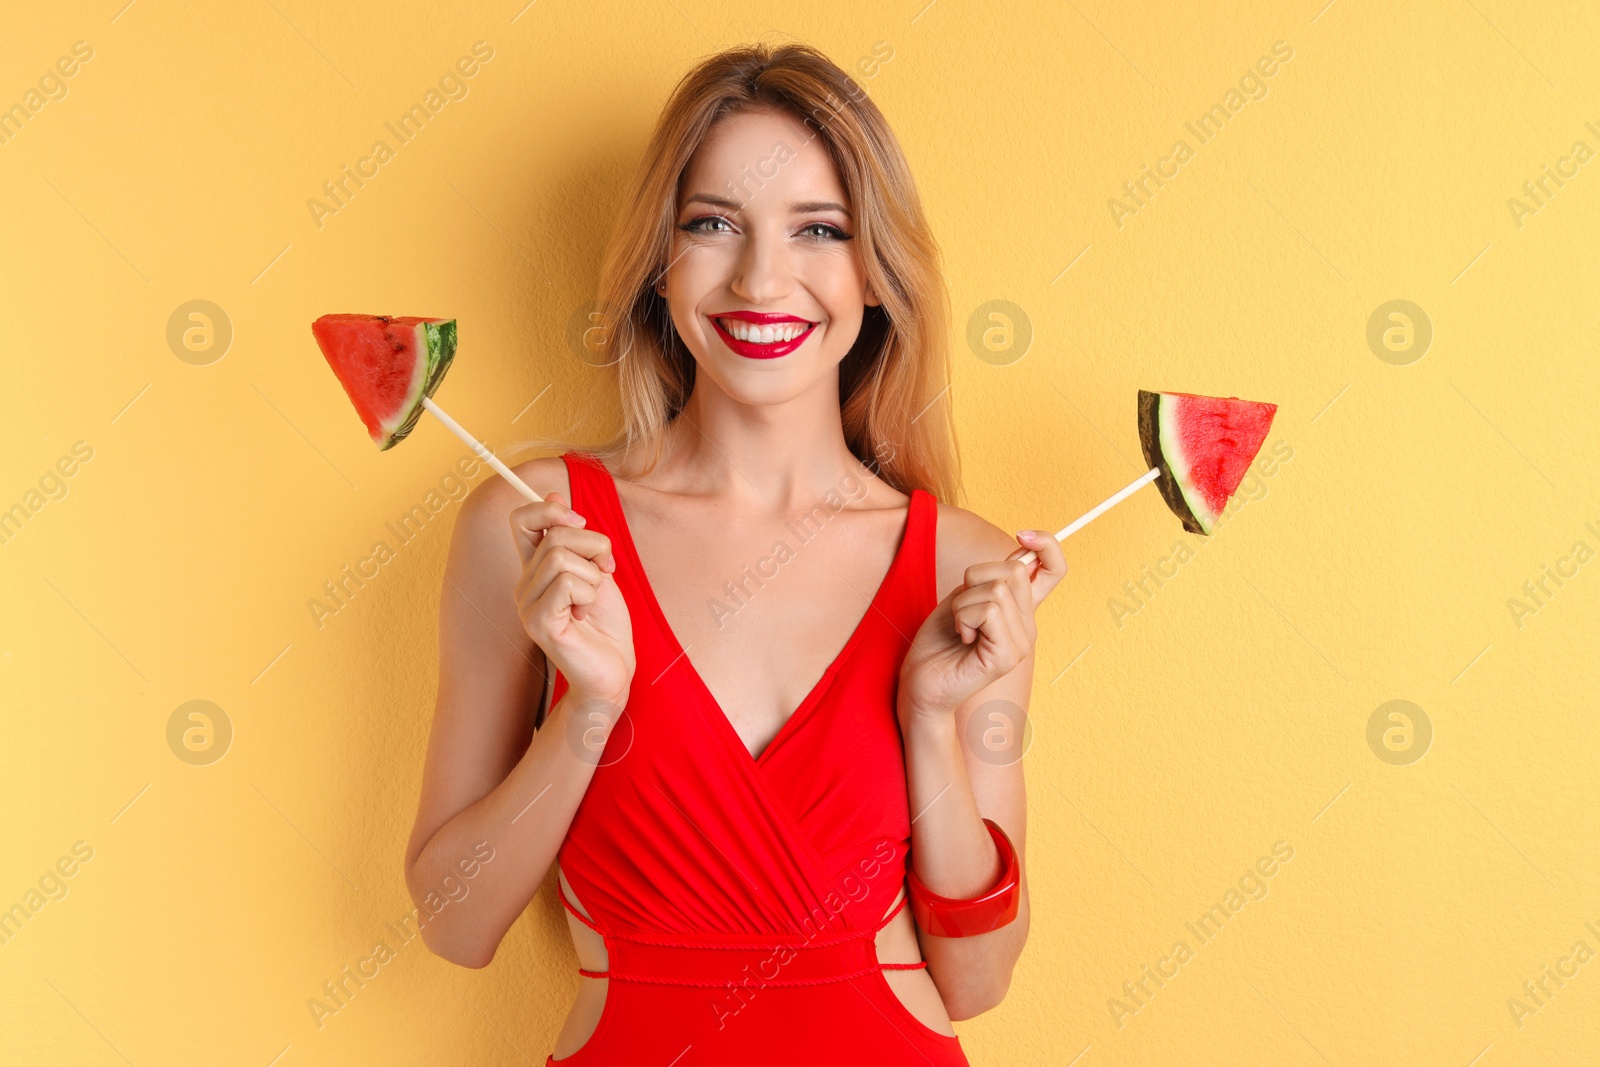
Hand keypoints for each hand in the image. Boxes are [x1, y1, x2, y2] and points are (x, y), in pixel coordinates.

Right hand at [510, 490, 634, 706]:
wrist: (613, 670)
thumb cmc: (605, 624)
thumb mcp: (596, 569)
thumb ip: (576, 539)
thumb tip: (552, 493)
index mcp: (536, 568)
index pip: (522, 519)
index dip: (549, 509)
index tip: (579, 521)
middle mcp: (525, 584)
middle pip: (555, 534)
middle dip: (594, 545)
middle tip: (606, 571)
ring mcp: (527, 604)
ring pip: (561, 557)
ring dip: (593, 575)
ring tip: (592, 601)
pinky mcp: (538, 622)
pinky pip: (568, 584)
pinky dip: (589, 595)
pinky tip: (584, 616)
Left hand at [898, 529, 1067, 722]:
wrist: (921, 684)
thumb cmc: (938, 642)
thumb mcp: (964, 598)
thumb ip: (990, 578)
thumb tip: (1020, 548)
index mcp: (1020, 609)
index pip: (1054, 569)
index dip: (1047, 544)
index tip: (1022, 534)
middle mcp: (1027, 625)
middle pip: (1015, 569)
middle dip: (975, 578)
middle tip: (962, 609)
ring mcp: (1020, 642)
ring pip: (997, 590)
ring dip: (963, 604)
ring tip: (960, 628)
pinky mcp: (1006, 656)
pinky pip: (988, 611)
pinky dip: (964, 618)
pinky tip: (963, 639)